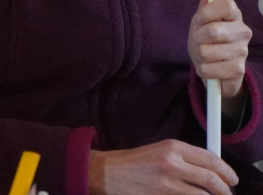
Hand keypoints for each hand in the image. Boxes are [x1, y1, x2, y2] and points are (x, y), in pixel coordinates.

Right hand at [89, 141, 237, 194]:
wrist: (105, 173)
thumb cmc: (131, 162)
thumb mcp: (158, 151)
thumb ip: (184, 158)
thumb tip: (211, 170)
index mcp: (172, 147)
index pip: (211, 159)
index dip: (227, 172)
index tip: (232, 179)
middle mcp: (172, 164)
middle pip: (212, 180)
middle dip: (225, 191)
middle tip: (227, 194)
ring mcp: (167, 185)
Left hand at [188, 0, 251, 102]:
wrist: (216, 68)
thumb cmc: (207, 40)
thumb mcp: (202, 21)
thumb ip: (205, 5)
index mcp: (234, 15)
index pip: (226, 4)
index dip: (207, 12)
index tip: (200, 19)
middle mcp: (243, 32)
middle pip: (212, 31)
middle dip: (197, 38)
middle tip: (200, 41)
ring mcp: (243, 52)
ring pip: (206, 51)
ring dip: (199, 55)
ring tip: (206, 55)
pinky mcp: (238, 70)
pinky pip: (207, 68)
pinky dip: (203, 70)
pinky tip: (211, 68)